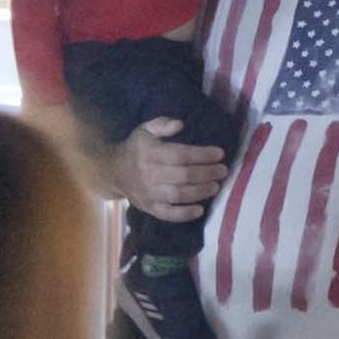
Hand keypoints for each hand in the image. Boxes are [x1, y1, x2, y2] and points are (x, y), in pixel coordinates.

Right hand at [110, 118, 229, 222]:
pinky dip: (184, 214)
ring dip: (200, 192)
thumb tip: (180, 124)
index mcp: (150, 153)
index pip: (180, 155)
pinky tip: (200, 210)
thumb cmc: (138, 148)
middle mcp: (148, 174)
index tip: (220, 154)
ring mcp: (148, 193)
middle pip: (182, 175)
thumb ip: (162, 124)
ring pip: (178, 195)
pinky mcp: (149, 207)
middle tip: (223, 171)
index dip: (202, 155)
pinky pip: (167, 214)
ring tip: (216, 186)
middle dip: (207, 173)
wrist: (114, 171)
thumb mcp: (146, 130)